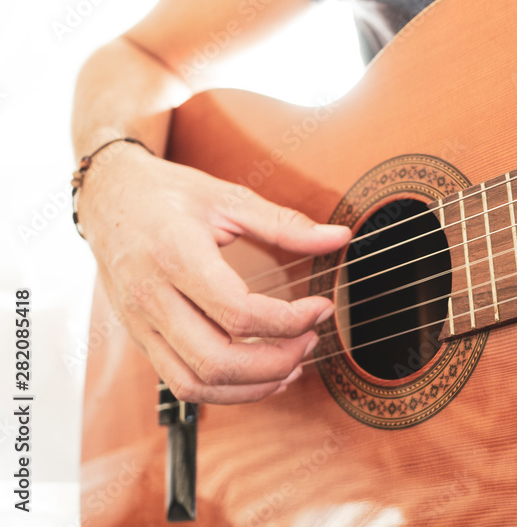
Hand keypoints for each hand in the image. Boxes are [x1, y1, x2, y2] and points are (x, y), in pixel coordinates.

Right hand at [78, 144, 350, 404]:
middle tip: (311, 340)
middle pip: (216, 360)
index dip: (290, 321)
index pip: (238, 313)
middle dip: (275, 361)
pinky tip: (260, 375)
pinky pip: (180, 383)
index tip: (320, 308)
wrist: (108, 194)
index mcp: (175, 256)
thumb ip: (286, 223)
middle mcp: (151, 297)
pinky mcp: (139, 338)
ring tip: (292, 363)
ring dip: (252, 386)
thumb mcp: (229, 197)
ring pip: (195, 384)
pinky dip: (225, 390)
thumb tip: (340, 237)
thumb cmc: (167, 193)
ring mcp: (140, 323)